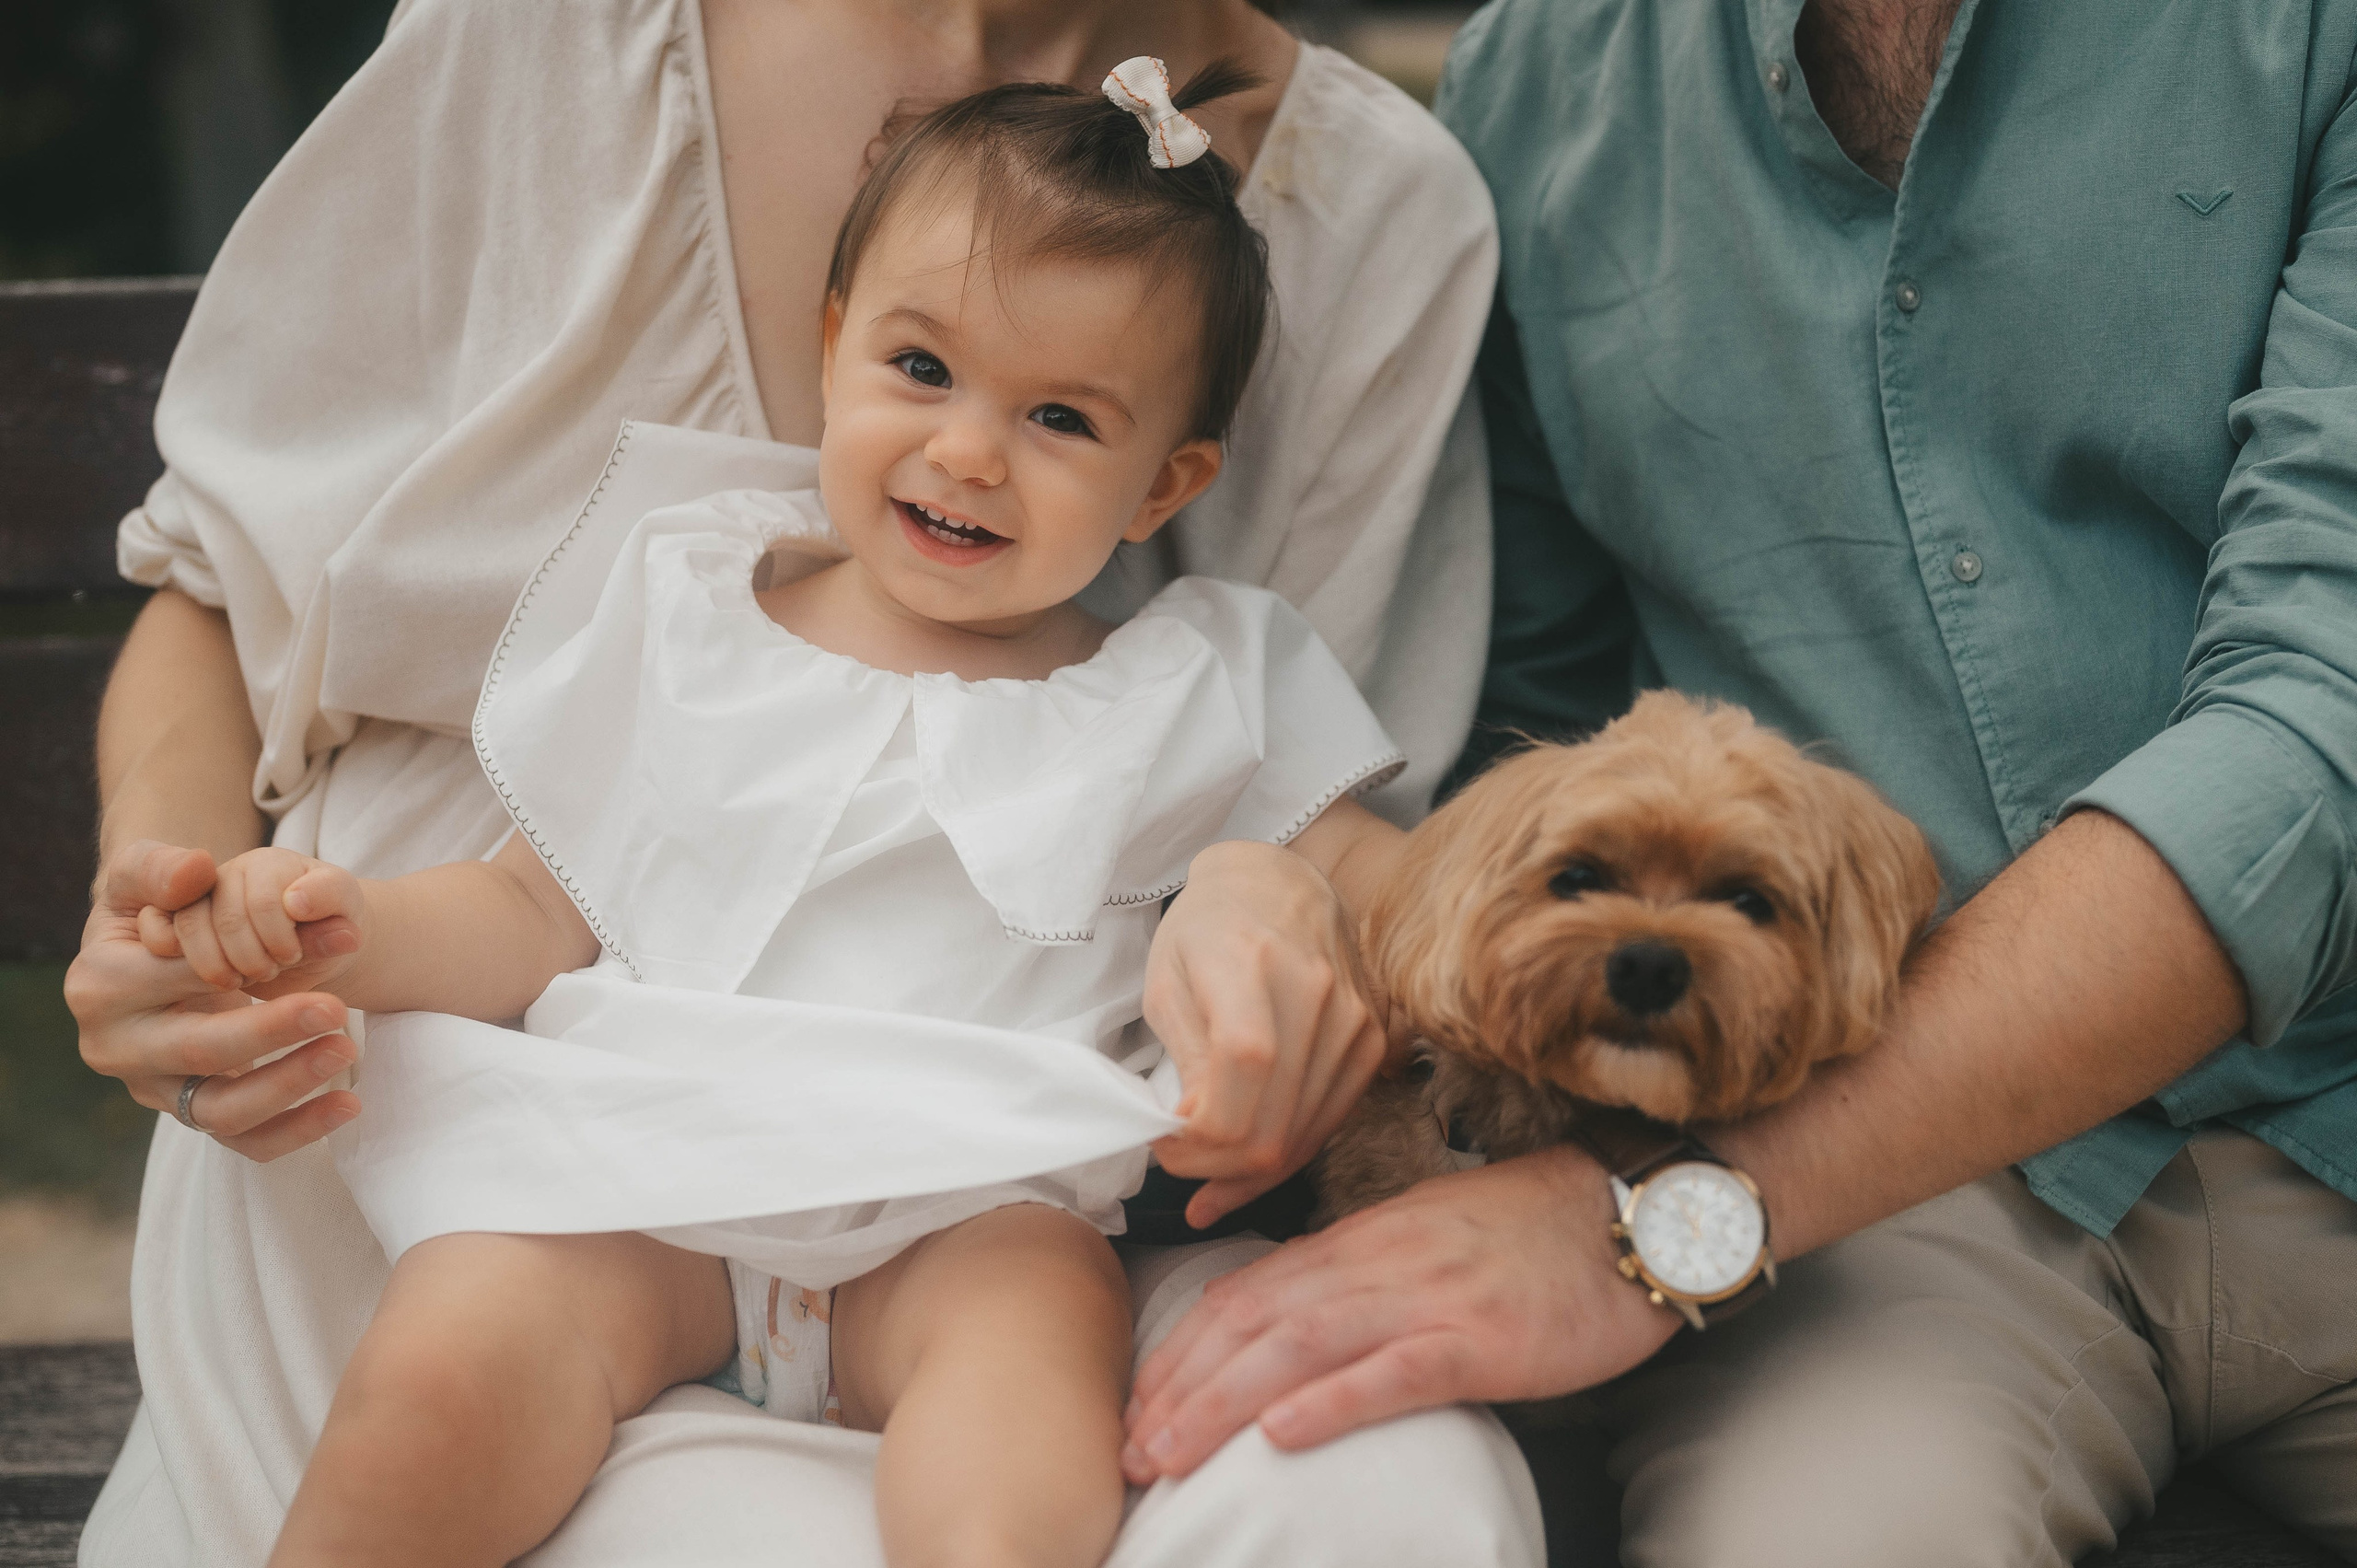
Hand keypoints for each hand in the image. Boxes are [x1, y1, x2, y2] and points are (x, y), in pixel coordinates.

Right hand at [66, 839, 361, 1160]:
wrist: (158, 954)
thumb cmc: (158, 908)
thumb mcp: (148, 873)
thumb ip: (161, 866)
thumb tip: (195, 870)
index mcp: (101, 985)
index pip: (183, 975)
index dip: (252, 956)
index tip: (325, 942)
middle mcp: (117, 1047)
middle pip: (197, 1052)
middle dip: (270, 1033)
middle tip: (336, 1007)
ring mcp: (153, 1089)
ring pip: (219, 1110)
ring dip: (287, 1086)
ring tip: (346, 1048)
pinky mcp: (190, 1114)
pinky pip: (245, 1142)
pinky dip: (297, 1132)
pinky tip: (348, 1105)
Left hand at [1119, 1145, 1679, 1480]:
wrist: (1629, 1212)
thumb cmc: (1531, 1235)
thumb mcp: (1426, 1240)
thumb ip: (1359, 1277)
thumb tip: (1293, 1327)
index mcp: (1361, 1239)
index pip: (1246, 1293)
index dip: (1182, 1350)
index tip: (1137, 1404)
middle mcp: (1378, 1261)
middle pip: (1254, 1321)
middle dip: (1182, 1386)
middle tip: (1130, 1448)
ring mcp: (1427, 1295)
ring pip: (1301, 1344)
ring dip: (1225, 1401)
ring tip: (1172, 1452)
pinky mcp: (1481, 1336)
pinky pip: (1395, 1369)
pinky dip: (1333, 1401)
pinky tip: (1283, 1433)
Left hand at [1144, 840, 1397, 1228]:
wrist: (1280, 886)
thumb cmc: (1207, 929)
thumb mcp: (1167, 982)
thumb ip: (1183, 1058)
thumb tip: (1194, 1133)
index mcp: (1253, 967)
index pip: (1241, 1073)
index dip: (1198, 1132)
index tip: (1162, 1141)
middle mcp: (1318, 995)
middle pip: (1273, 1124)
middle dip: (1213, 1168)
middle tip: (1177, 1164)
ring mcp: (1356, 1022)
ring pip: (1302, 1137)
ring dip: (1247, 1174)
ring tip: (1206, 1176)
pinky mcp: (1373, 1043)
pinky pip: (1328, 1122)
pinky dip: (1284, 1155)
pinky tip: (1245, 1171)